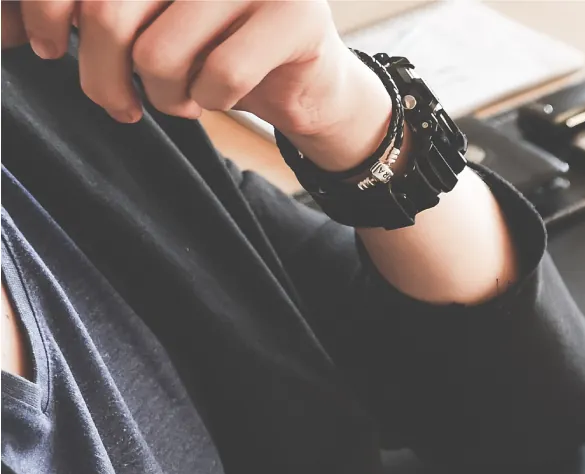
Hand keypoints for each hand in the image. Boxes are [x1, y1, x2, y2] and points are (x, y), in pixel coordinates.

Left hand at [10, 0, 389, 169]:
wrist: (307, 79)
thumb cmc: (211, 44)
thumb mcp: (141, 15)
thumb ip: (88, 11)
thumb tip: (7, 28)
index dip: (47, 12)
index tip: (49, 49)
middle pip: (110, 15)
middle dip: (101, 76)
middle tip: (115, 103)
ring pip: (159, 56)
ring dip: (162, 97)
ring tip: (179, 97)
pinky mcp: (294, 18)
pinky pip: (216, 79)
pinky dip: (207, 103)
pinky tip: (217, 97)